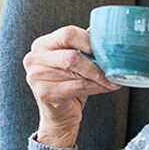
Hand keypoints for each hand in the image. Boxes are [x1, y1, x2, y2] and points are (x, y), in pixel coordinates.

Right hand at [23, 26, 120, 147]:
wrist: (60, 116)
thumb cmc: (68, 85)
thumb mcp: (74, 64)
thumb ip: (84, 52)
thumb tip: (110, 47)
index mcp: (42, 45)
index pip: (68, 34)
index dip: (90, 42)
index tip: (106, 51)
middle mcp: (35, 58)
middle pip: (73, 54)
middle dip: (97, 63)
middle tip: (113, 67)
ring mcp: (37, 76)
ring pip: (77, 71)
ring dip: (100, 76)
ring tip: (112, 79)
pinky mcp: (45, 93)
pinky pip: (78, 86)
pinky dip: (96, 86)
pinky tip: (106, 87)